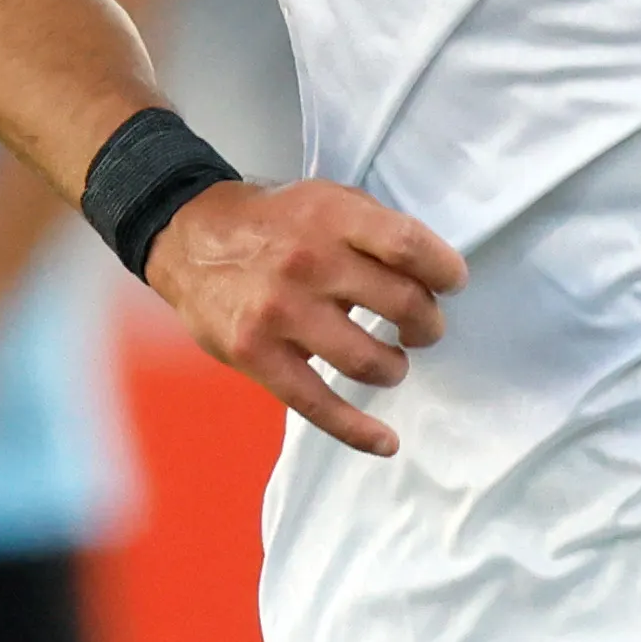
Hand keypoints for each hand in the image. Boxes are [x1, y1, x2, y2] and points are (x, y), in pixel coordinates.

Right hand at [148, 177, 464, 459]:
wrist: (188, 237)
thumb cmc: (272, 222)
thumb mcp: (325, 199)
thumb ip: (375, 230)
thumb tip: (431, 276)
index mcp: (332, 218)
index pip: (409, 246)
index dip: (444, 271)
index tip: (452, 284)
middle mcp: (309, 263)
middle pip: (401, 304)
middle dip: (426, 325)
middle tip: (421, 330)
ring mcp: (282, 313)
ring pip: (369, 361)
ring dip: (394, 368)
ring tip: (391, 364)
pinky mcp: (257, 355)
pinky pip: (318, 404)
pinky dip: (358, 431)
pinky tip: (385, 442)